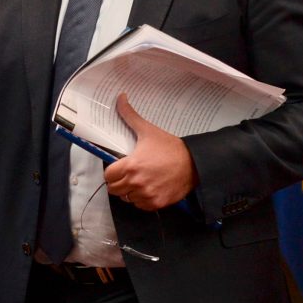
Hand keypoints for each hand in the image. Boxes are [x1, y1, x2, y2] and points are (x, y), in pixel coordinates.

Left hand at [105, 93, 199, 210]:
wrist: (194, 164)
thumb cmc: (170, 147)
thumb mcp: (148, 130)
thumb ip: (130, 115)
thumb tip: (120, 97)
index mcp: (130, 166)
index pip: (108, 176)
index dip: (112, 172)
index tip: (119, 167)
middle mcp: (136, 183)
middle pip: (114, 190)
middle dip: (118, 182)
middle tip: (127, 175)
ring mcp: (146, 195)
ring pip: (127, 199)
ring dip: (129, 192)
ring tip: (138, 182)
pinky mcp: (157, 204)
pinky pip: (141, 206)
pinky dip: (141, 200)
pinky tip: (147, 189)